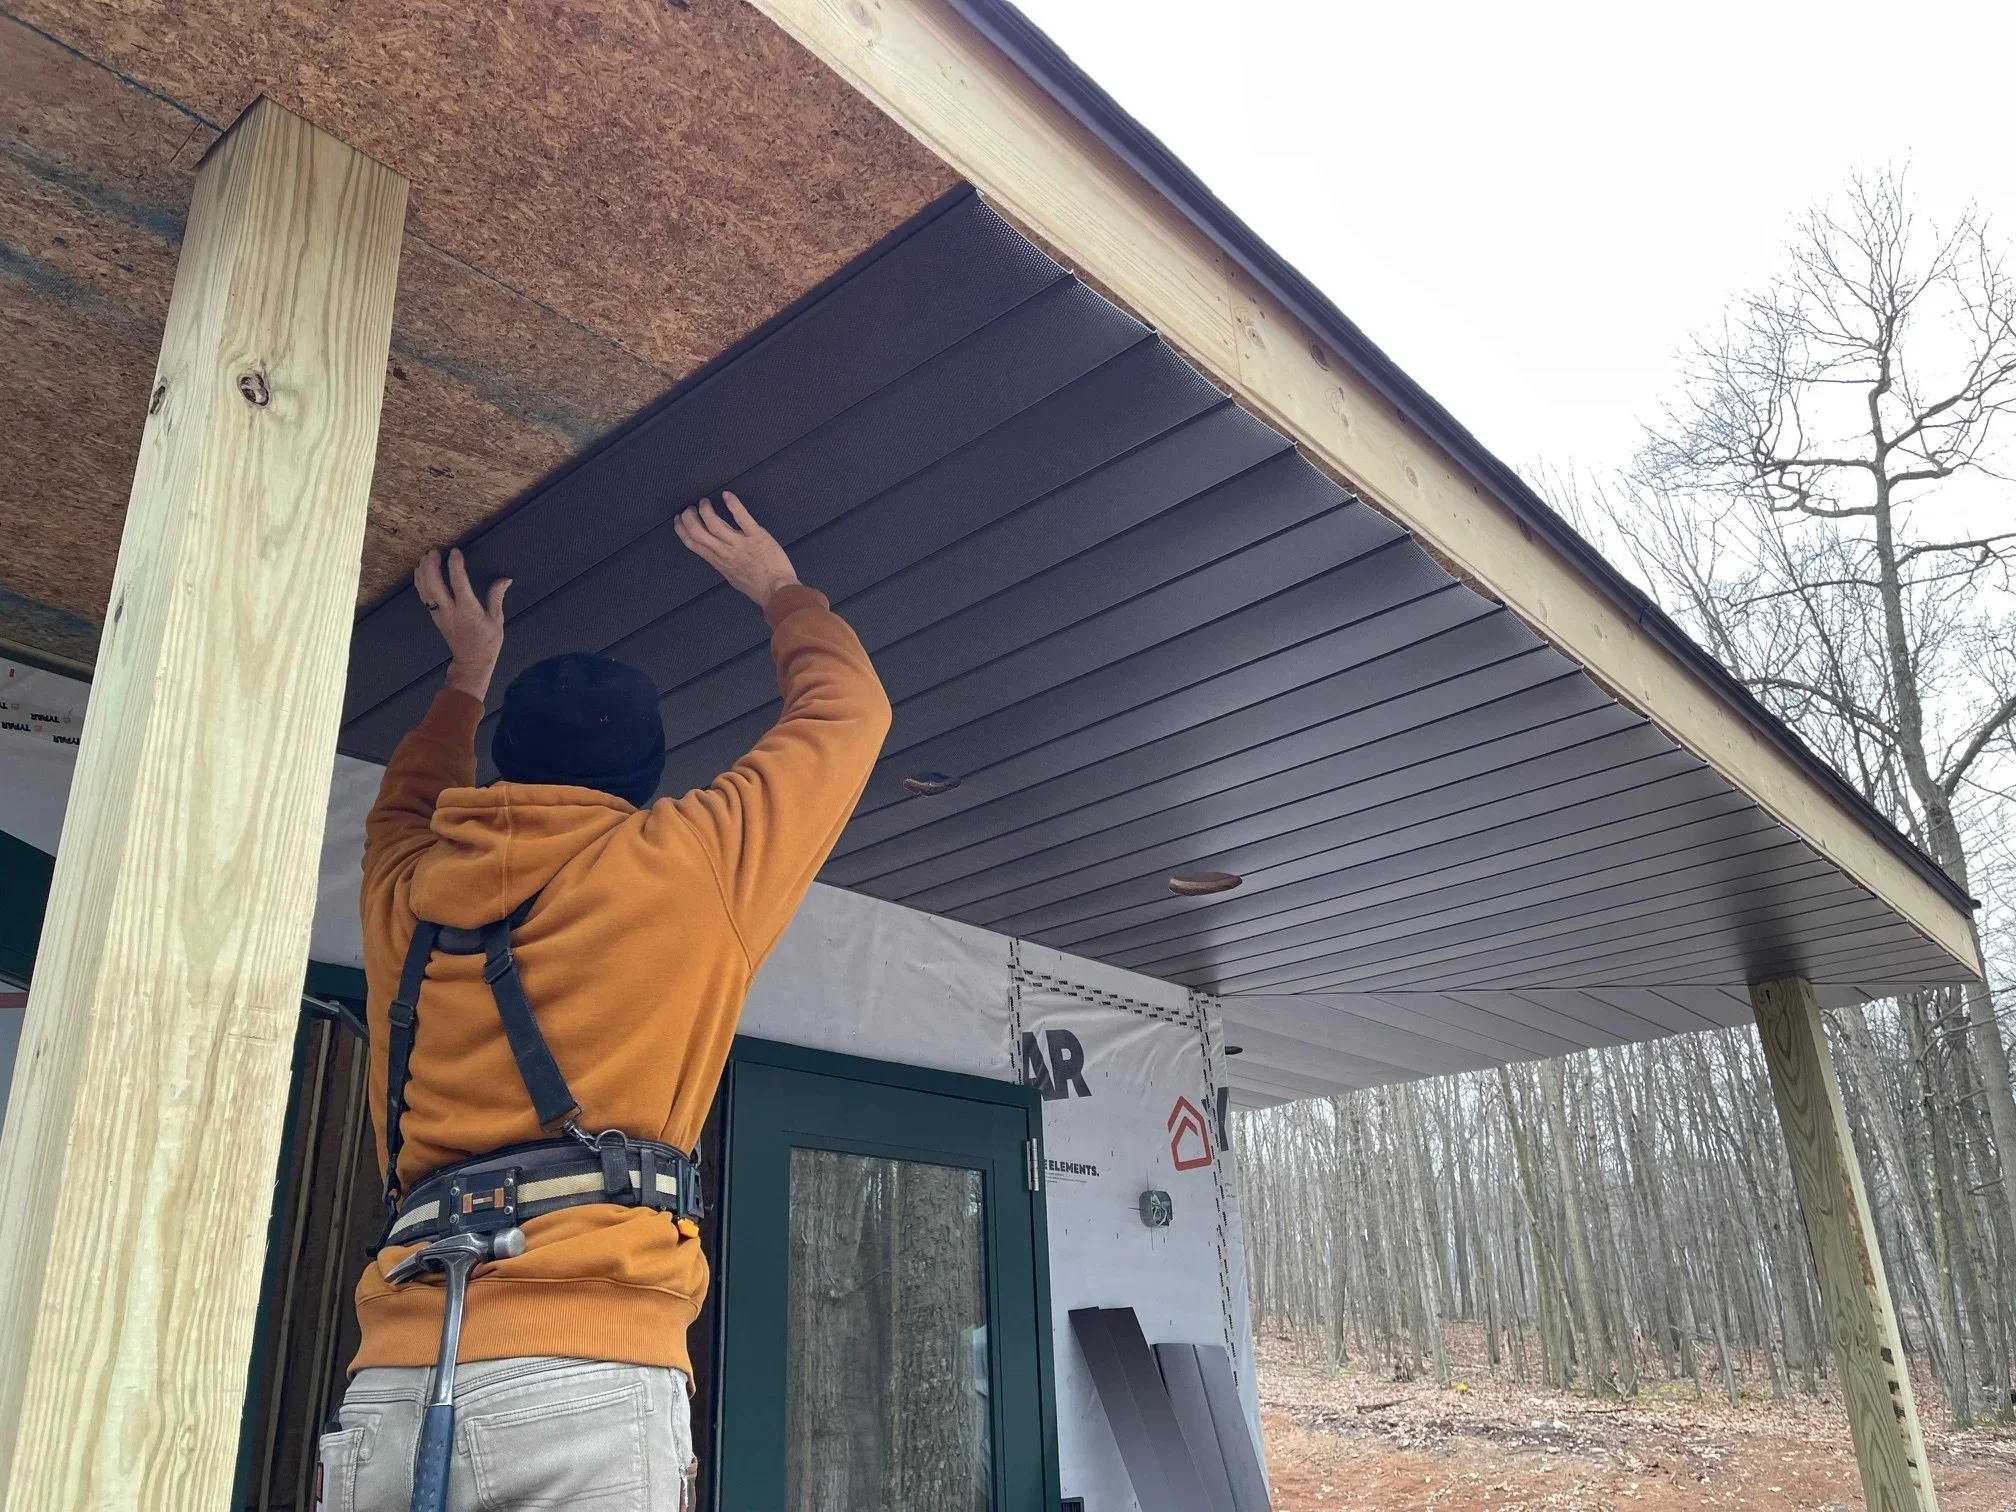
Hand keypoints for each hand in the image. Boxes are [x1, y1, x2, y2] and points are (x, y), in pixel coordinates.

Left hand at [416, 548, 509, 699]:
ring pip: (425, 590)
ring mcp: (439, 615)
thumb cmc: (487, 642)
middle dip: (432, 566)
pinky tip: (420, 571)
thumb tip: (505, 579)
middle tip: (434, 551)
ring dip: (423, 572)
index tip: (455, 552)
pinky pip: (423, 597)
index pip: (459, 585)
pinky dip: (420, 582)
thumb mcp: (496, 620)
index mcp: (468, 611)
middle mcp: (450, 612)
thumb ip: (497, 597)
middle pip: (434, 586)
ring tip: (426, 556)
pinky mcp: (435, 616)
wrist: (471, 662)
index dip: (456, 567)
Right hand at [674, 491, 798, 608]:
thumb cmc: (757, 586)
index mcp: (718, 562)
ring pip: (714, 523)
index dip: (682, 529)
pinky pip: (742, 517)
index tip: (678, 520)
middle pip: (697, 532)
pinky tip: (727, 495)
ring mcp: (740, 543)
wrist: (777, 591)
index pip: (693, 543)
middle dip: (689, 517)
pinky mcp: (756, 536)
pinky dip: (733, 504)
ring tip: (705, 501)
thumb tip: (715, 552)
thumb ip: (722, 562)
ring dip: (706, 509)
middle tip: (689, 508)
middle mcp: (724, 552)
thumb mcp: (732, 577)